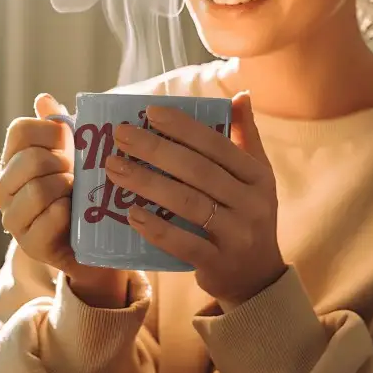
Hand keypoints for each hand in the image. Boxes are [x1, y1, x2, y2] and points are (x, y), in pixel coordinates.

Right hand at [0, 93, 130, 307]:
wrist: (94, 244)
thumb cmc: (82, 192)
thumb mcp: (75, 156)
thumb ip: (58, 127)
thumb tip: (43, 98)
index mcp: (11, 161)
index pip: (20, 130)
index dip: (50, 131)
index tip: (69, 142)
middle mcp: (3, 189)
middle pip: (30, 159)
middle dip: (62, 163)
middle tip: (76, 174)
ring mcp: (13, 218)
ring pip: (38, 189)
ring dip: (67, 189)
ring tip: (77, 195)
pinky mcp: (30, 245)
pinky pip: (49, 217)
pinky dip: (67, 212)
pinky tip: (75, 214)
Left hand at [104, 92, 285, 307]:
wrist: (257, 278)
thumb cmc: (248, 217)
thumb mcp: (257, 178)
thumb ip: (246, 137)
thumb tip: (241, 95)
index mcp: (258, 177)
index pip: (217, 145)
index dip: (183, 127)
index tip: (149, 112)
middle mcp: (252, 204)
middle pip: (198, 171)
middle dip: (156, 150)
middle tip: (121, 136)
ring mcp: (236, 235)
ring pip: (188, 204)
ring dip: (148, 183)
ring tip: (114, 168)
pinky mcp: (218, 263)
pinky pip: (183, 244)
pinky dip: (156, 229)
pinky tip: (131, 214)